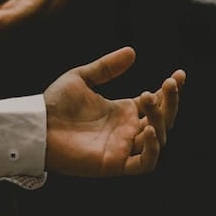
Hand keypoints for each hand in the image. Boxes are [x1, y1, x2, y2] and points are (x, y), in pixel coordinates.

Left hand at [44, 48, 184, 176]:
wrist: (36, 126)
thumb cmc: (55, 104)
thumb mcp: (82, 78)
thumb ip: (107, 68)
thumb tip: (132, 52)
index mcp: (123, 111)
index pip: (157, 102)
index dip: (171, 91)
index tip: (178, 75)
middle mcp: (127, 130)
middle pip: (163, 120)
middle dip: (170, 102)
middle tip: (167, 84)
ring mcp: (122, 147)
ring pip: (158, 139)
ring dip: (161, 120)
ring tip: (149, 100)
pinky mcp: (114, 163)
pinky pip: (144, 164)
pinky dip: (153, 149)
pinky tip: (149, 129)